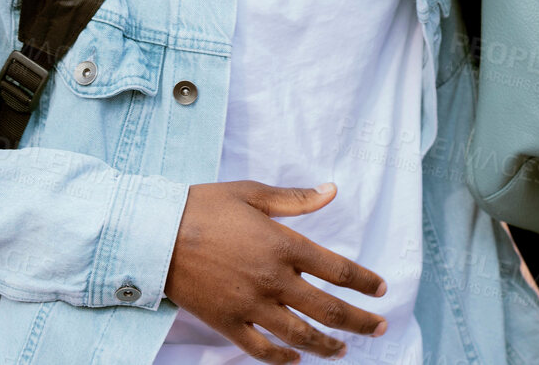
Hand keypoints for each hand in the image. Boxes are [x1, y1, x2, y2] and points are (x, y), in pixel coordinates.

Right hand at [166, 181, 387, 363]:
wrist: (156, 235)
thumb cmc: (205, 207)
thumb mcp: (253, 193)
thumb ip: (296, 198)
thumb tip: (332, 190)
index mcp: (284, 245)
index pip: (338, 270)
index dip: (365, 282)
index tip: (382, 289)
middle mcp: (274, 280)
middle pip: (328, 310)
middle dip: (360, 321)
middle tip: (380, 327)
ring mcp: (250, 306)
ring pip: (300, 336)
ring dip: (328, 346)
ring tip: (345, 350)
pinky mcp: (227, 322)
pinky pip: (261, 349)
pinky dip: (282, 358)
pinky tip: (296, 359)